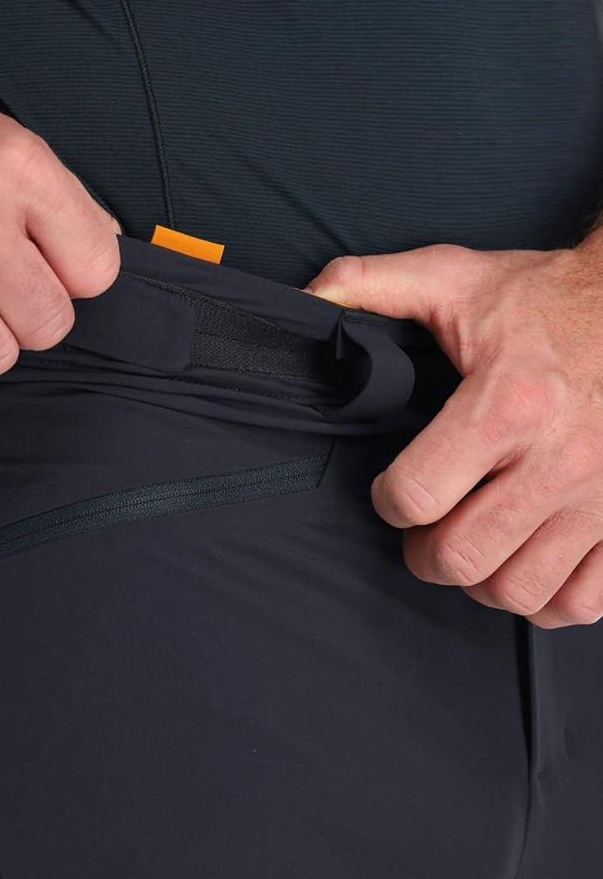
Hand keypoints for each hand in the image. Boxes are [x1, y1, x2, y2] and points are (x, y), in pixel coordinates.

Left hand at [303, 240, 602, 627]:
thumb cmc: (545, 297)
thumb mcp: (453, 277)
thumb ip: (369, 285)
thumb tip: (306, 302)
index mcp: (506, 403)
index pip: (418, 495)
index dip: (387, 501)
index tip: (390, 490)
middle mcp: (557, 459)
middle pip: (462, 556)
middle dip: (422, 551)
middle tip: (421, 528)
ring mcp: (598, 498)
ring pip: (519, 591)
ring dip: (479, 579)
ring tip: (470, 543)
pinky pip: (582, 601)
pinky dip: (545, 599)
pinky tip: (525, 562)